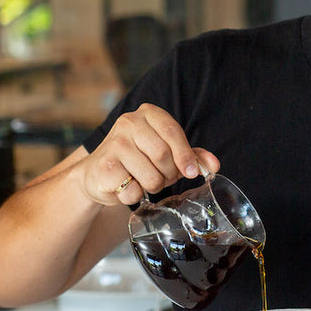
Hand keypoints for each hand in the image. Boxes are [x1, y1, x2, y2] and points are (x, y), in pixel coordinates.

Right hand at [80, 103, 218, 205]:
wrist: (97, 174)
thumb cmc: (137, 161)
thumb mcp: (166, 153)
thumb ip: (190, 156)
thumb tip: (213, 165)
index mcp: (147, 113)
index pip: (173, 131)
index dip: (185, 155)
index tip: (191, 172)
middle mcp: (128, 122)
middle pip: (163, 155)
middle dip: (168, 174)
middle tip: (161, 177)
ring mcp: (115, 144)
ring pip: (151, 176)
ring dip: (153, 187)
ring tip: (143, 181)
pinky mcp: (105, 167)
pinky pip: (134, 190)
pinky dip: (136, 196)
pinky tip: (127, 187)